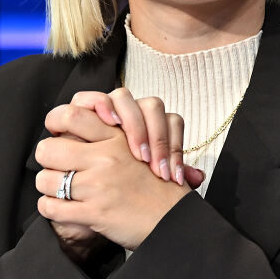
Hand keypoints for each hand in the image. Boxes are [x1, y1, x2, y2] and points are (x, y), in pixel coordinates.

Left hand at [36, 104, 192, 250]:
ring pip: (46, 179)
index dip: (56, 121)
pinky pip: (52, 207)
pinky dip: (50, 208)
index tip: (59, 132)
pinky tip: (59, 208)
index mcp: (116, 137)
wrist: (174, 219)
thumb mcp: (139, 147)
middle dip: (46, 157)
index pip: (71, 114)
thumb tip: (79, 125)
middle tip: (53, 164)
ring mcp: (98, 185)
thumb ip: (111, 134)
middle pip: (48, 148)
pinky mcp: (94, 213)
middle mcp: (105, 158)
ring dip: (47, 185)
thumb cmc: (157, 185)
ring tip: (55, 189)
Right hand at [69, 89, 204, 187]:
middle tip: (153, 167)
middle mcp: (130, 111)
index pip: (172, 121)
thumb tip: (198, 177)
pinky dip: (101, 105)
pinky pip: (90, 96)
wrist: (82, 178)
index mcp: (150, 124)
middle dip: (156, 137)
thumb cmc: (117, 181)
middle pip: (152, 106)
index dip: (175, 146)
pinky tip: (108, 123)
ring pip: (124, 97)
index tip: (171, 175)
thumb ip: (168, 176)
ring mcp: (106, 106)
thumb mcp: (142, 182)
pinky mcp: (81, 108)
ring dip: (132, 122)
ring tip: (134, 152)